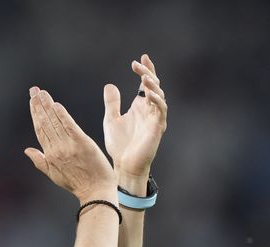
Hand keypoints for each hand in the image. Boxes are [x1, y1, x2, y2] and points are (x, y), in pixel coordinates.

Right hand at [25, 87, 115, 201]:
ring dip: (47, 106)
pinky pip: (69, 127)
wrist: (95, 192)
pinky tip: (56, 104)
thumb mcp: (54, 175)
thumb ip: (40, 161)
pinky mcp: (82, 144)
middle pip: (45, 123)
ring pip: (55, 122)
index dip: (35, 114)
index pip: (40, 130)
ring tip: (41, 92)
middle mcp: (57, 149)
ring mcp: (68, 146)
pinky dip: (62, 115)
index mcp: (50, 155)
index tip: (32, 101)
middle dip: (38, 105)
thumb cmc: (78, 184)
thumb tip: (27, 150)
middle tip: (33, 90)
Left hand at [103, 54, 167, 178]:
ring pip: (159, 96)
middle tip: (138, 64)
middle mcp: (149, 110)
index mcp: (140, 106)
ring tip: (144, 77)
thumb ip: (112, 103)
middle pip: (154, 86)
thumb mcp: (111, 119)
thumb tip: (109, 85)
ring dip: (153, 85)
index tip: (138, 59)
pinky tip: (148, 93)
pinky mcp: (157, 128)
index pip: (146, 84)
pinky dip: (156, 100)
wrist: (124, 165)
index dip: (145, 70)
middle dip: (147, 73)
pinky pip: (160, 110)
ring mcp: (155, 118)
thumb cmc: (119, 145)